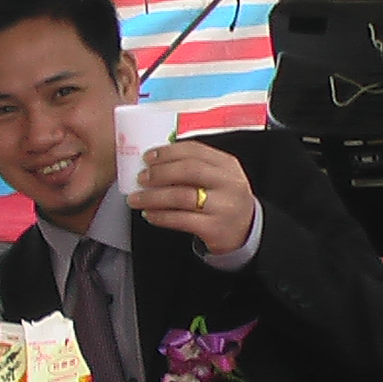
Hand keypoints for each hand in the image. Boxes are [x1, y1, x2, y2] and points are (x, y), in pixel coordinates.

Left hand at [128, 140, 256, 255]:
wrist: (245, 231)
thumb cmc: (222, 199)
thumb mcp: (217, 177)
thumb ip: (193, 166)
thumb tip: (154, 162)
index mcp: (226, 164)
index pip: (195, 150)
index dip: (167, 152)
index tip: (148, 157)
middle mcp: (228, 183)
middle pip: (189, 170)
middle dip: (159, 173)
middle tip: (141, 178)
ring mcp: (223, 206)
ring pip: (181, 196)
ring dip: (153, 197)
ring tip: (136, 198)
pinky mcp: (215, 228)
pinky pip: (181, 220)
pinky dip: (161, 216)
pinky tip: (149, 215)